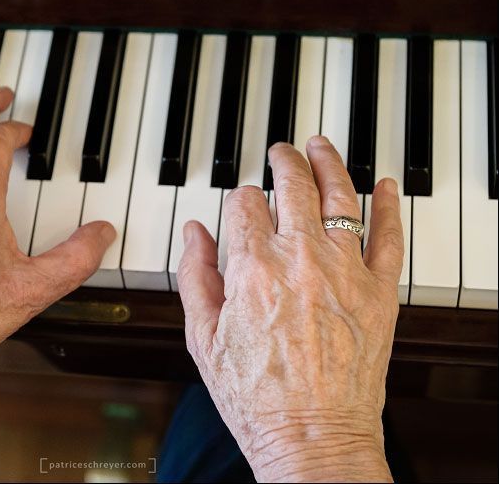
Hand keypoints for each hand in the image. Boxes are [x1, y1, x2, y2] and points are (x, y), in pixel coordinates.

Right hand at [178, 136, 402, 482]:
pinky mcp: (378, 292)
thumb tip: (193, 233)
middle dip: (283, 161)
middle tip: (280, 152)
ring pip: (340, 197)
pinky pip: (389, 237)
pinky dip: (388, 207)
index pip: (244, 204)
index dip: (239, 199)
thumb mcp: (203, 337)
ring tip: (321, 146)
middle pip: (293, 186)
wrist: (311, 436)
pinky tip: (383, 186)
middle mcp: (299, 258)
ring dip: (329, 164)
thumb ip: (195, 275)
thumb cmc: (256, 396)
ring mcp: (343, 271)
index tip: (240, 204)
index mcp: (251, 268)